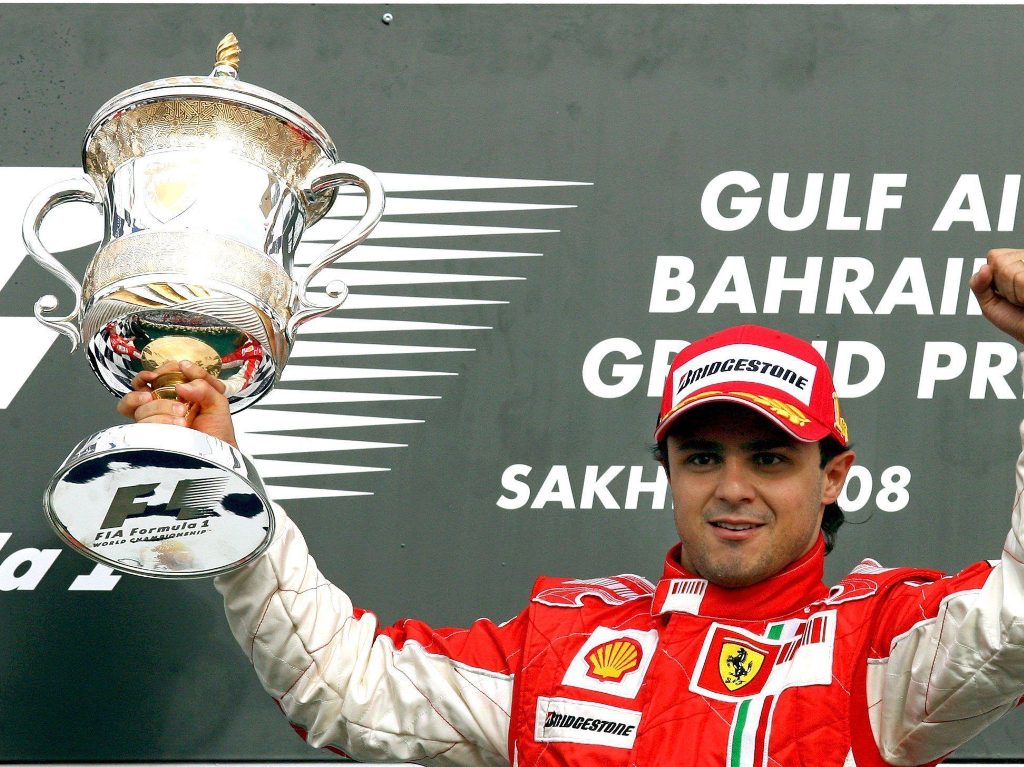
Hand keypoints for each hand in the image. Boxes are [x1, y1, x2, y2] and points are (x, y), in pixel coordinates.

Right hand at [116, 360, 238, 448]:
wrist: (216, 455)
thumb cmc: (218, 430)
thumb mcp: (218, 401)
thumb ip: (204, 385)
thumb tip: (181, 384)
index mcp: (177, 391)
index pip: (160, 374)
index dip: (159, 369)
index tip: (166, 369)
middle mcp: (161, 403)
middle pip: (137, 386)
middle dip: (142, 381)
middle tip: (153, 382)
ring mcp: (153, 420)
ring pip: (139, 405)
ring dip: (160, 406)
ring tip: (182, 415)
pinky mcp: (149, 435)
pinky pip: (142, 424)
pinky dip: (157, 421)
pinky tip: (173, 425)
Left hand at [970, 249, 1023, 343]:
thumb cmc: (1016, 320)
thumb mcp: (989, 302)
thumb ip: (978, 284)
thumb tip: (984, 268)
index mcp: (1017, 261)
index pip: (994, 256)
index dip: (994, 278)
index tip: (1007, 292)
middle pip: (1000, 263)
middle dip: (1004, 287)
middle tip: (1018, 298)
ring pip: (1009, 271)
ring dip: (1015, 293)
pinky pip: (1021, 280)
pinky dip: (1022, 295)